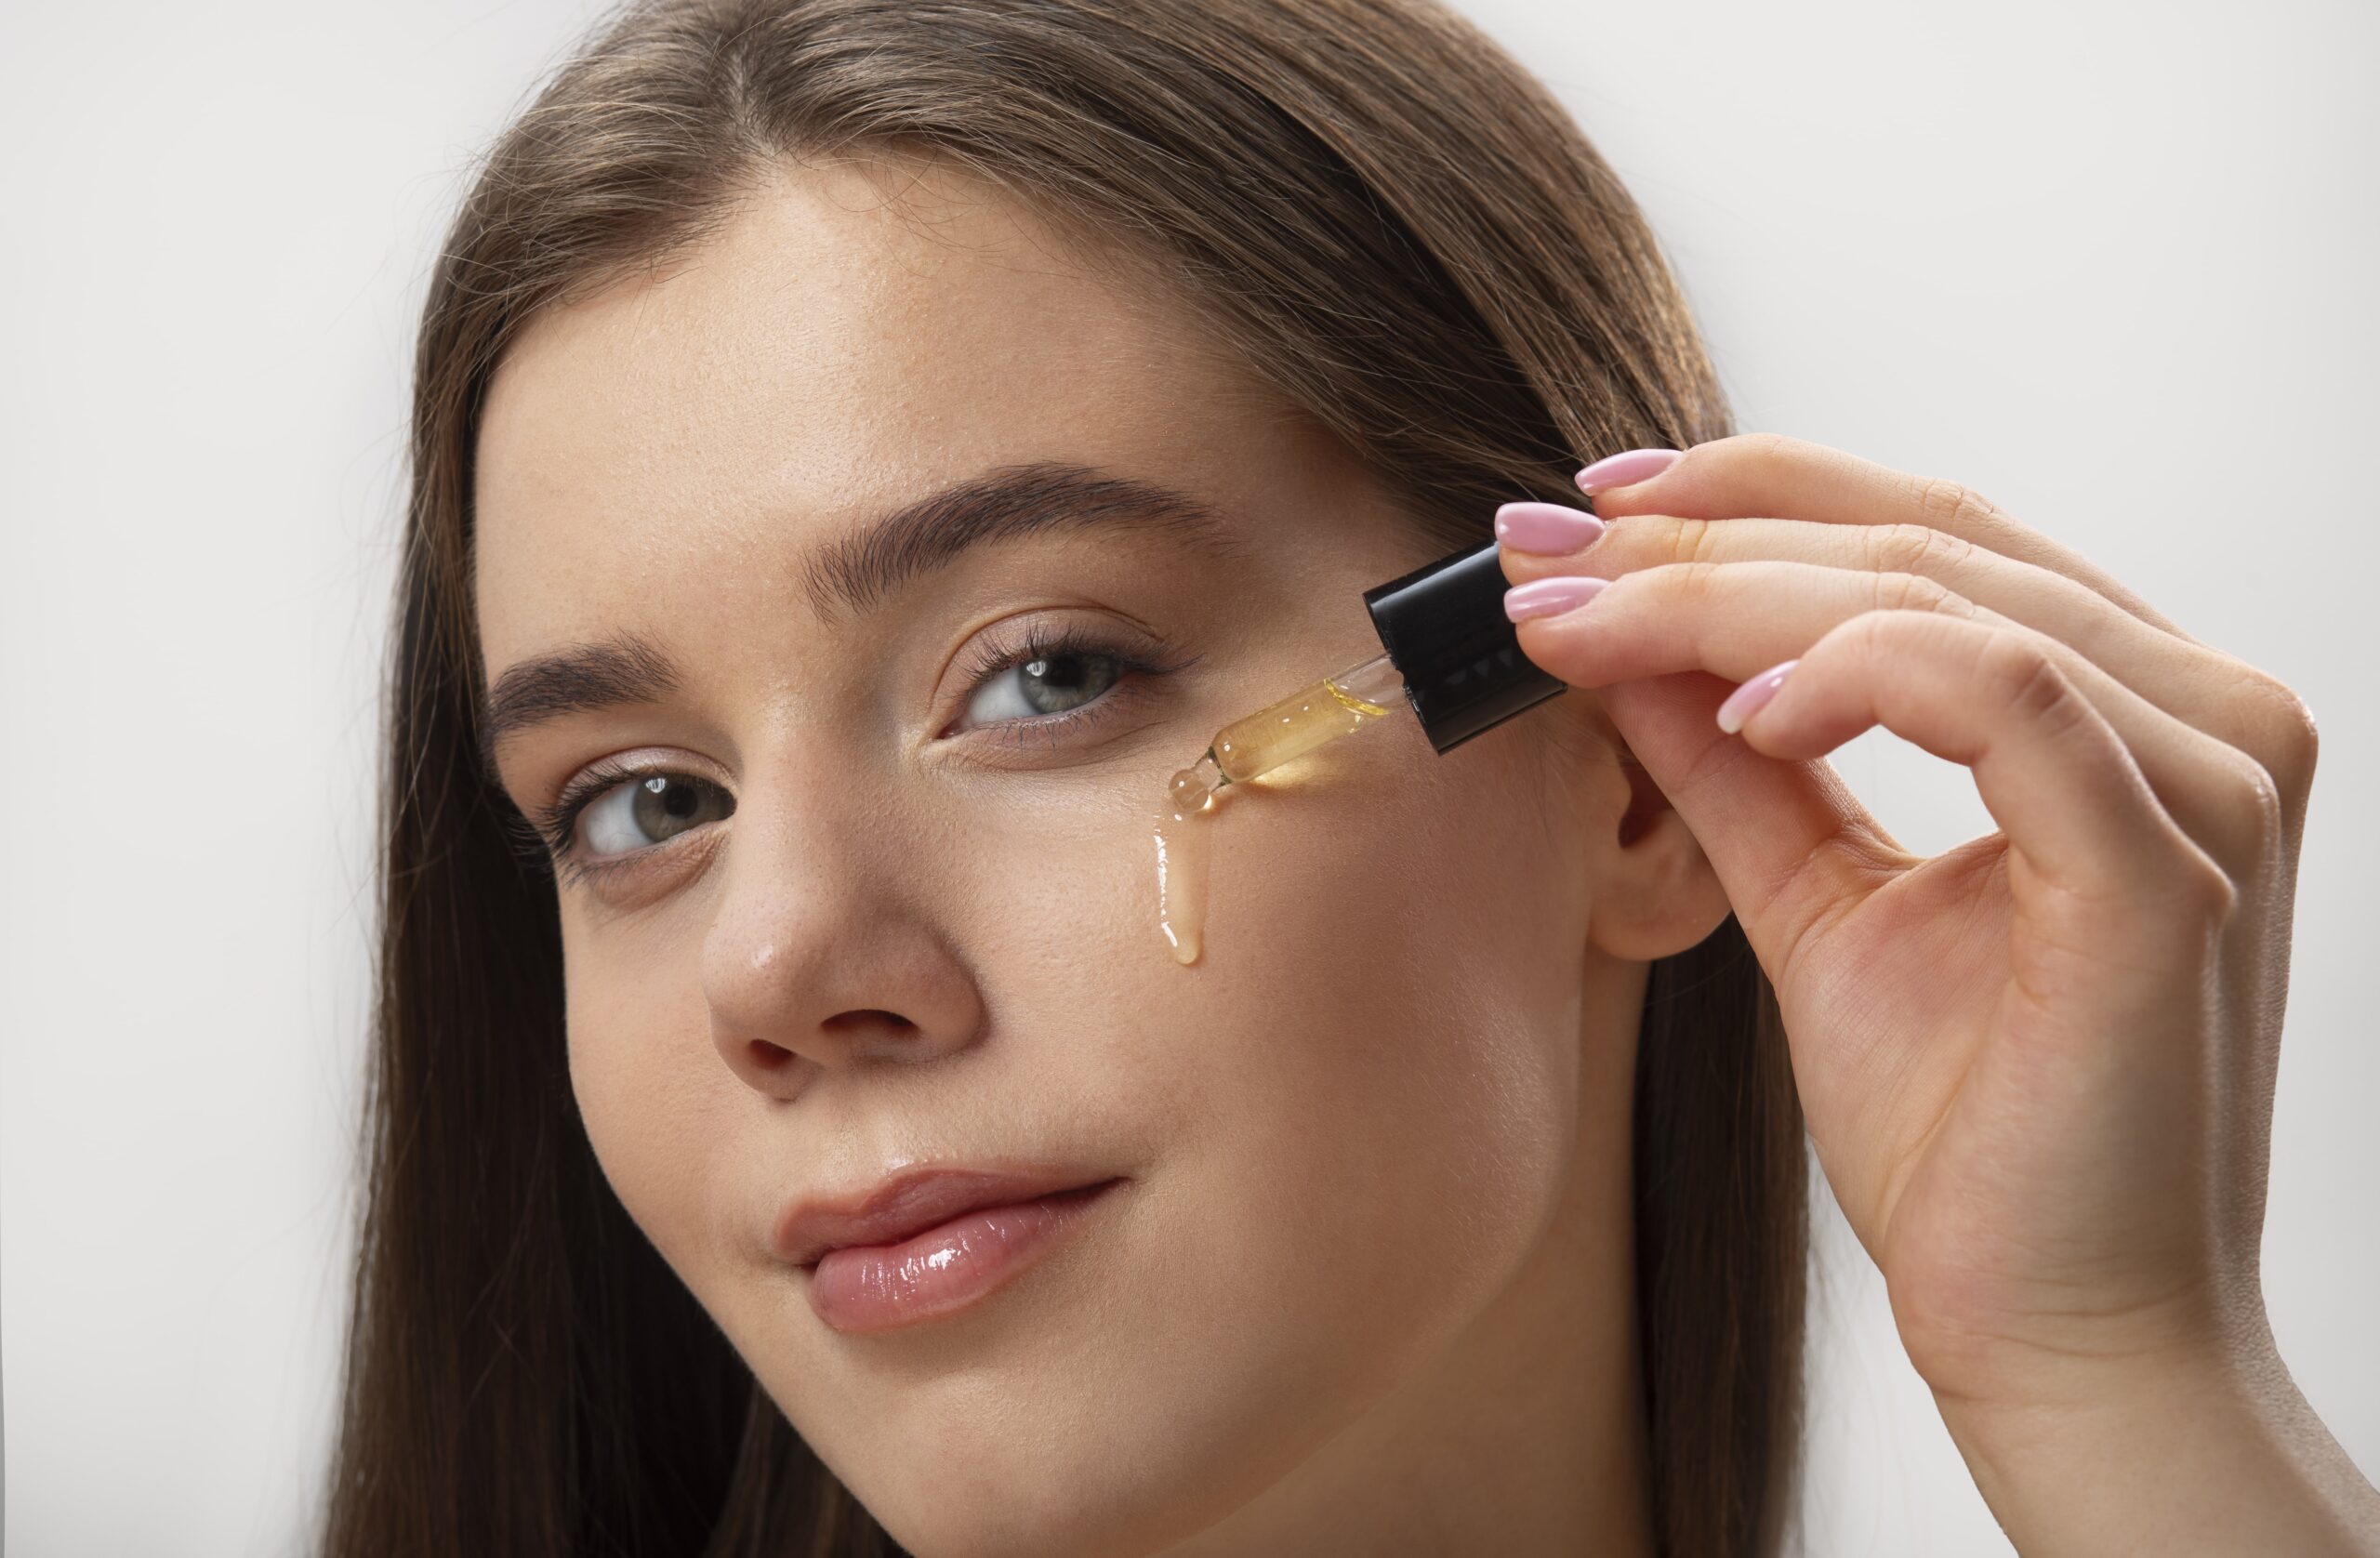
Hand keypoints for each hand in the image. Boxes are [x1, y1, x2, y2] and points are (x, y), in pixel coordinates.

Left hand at [1496, 433, 2375, 1552]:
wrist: (2052, 1333)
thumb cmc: (1966, 1135)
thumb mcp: (1819, 899)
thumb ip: (1742, 765)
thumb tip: (1619, 639)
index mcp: (2134, 714)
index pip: (1933, 537)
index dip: (1749, 496)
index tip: (1582, 513)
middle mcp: (2200, 719)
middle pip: (1924, 544)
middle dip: (1701, 538)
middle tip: (1540, 555)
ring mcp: (2205, 785)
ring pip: (1941, 596)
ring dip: (1728, 594)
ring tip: (1585, 625)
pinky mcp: (2172, 872)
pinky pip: (2002, 694)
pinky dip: (1849, 674)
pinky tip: (1735, 713)